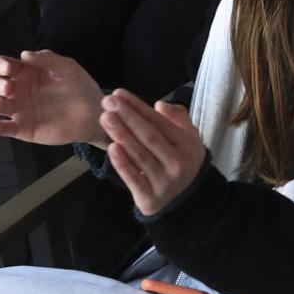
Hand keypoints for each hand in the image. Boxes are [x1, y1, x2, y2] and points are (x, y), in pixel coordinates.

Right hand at [0, 49, 105, 145]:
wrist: (92, 113)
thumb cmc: (80, 87)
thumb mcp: (66, 66)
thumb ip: (47, 58)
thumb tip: (25, 54)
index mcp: (26, 72)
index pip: (1, 65)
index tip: (8, 68)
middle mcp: (19, 90)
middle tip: (8, 87)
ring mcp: (19, 109)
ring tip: (1, 104)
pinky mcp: (22, 128)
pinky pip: (1, 128)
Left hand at [100, 91, 206, 215]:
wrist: (186, 199)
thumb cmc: (182, 160)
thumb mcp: (188, 137)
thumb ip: (177, 117)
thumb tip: (159, 105)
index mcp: (186, 144)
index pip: (159, 122)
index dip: (138, 106)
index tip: (119, 94)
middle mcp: (177, 163)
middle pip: (148, 136)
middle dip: (127, 117)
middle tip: (107, 102)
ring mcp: (163, 181)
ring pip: (139, 155)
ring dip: (121, 135)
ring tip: (105, 118)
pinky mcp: (150, 198)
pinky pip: (134, 178)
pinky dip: (122, 163)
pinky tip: (111, 147)